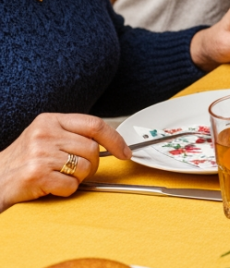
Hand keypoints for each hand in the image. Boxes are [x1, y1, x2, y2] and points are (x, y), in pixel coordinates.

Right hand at [0, 113, 130, 211]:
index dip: (115, 139)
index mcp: (49, 120)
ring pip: (85, 167)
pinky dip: (66, 189)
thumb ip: (72, 134)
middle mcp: (45, 134)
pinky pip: (71, 185)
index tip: (124, 152)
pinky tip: (51, 186)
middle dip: (91, 165)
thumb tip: (111, 141)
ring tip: (59, 176)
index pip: (95, 124)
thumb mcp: (45, 137)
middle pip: (93, 149)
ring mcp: (40, 153)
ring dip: (78, 178)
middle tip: (76, 170)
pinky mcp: (37, 174)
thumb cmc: (23, 161)